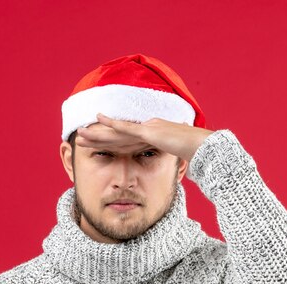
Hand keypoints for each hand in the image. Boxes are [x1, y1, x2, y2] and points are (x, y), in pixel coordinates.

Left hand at [76, 113, 214, 161]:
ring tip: (81, 133)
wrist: (207, 147)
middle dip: (98, 137)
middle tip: (79, 138)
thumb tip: (169, 161)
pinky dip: (112, 124)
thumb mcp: (178, 156)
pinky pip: (128, 128)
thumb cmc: (196, 152)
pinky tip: (98, 120)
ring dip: (98, 132)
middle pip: (118, 136)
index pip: (127, 141)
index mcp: (153, 136)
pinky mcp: (150, 131)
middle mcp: (148, 129)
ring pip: (118, 131)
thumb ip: (170, 156)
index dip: (110, 142)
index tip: (96, 144)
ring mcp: (149, 129)